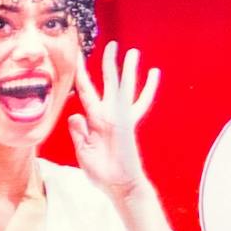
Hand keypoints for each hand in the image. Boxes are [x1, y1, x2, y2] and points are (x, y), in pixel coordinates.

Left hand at [65, 46, 162, 207]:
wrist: (120, 187)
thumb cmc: (102, 172)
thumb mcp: (83, 151)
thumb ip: (79, 132)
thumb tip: (75, 115)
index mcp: (93, 119)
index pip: (85, 89)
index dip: (80, 73)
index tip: (76, 55)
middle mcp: (108, 113)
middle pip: (106, 81)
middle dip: (107, 63)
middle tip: (109, 44)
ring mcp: (120, 116)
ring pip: (123, 86)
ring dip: (126, 69)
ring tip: (131, 52)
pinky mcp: (130, 122)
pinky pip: (140, 101)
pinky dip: (148, 88)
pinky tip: (155, 74)